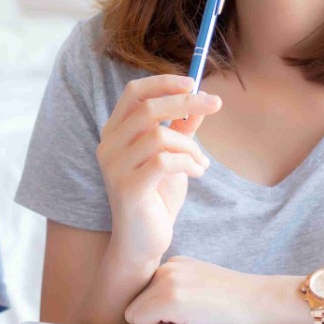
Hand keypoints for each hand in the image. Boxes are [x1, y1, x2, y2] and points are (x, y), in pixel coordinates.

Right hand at [96, 75, 221, 266]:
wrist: (143, 242)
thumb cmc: (156, 197)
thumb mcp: (171, 156)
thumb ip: (181, 128)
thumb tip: (200, 99)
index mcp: (115, 132)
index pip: (134, 92)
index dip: (164, 83)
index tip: (194, 81)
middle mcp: (108, 145)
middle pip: (148, 108)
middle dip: (186, 103)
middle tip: (215, 103)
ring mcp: (114, 167)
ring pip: (159, 136)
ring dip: (190, 146)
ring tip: (201, 161)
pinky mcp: (127, 188)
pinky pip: (165, 162)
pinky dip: (189, 163)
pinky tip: (197, 173)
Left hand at [125, 256, 275, 323]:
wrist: (263, 300)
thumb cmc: (235, 304)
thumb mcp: (199, 288)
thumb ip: (173, 292)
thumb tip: (143, 316)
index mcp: (173, 264)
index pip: (143, 296)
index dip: (159, 313)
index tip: (188, 313)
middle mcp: (166, 267)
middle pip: (134, 304)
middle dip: (155, 319)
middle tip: (190, 318)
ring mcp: (167, 280)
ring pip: (134, 313)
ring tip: (192, 319)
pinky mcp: (170, 297)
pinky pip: (140, 320)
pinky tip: (191, 321)